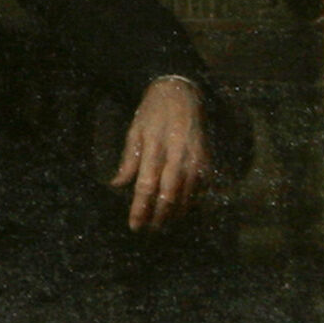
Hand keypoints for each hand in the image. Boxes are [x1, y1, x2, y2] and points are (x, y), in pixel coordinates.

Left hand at [111, 77, 210, 230]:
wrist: (181, 92)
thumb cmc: (152, 112)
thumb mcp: (134, 131)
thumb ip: (128, 160)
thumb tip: (117, 185)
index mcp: (154, 147)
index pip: (146, 185)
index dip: (140, 209)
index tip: (134, 225)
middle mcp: (177, 154)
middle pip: (168, 194)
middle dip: (159, 216)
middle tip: (149, 230)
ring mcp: (195, 157)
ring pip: (187, 194)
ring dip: (176, 214)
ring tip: (164, 225)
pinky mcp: (207, 158)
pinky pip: (202, 187)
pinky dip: (193, 202)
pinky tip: (184, 211)